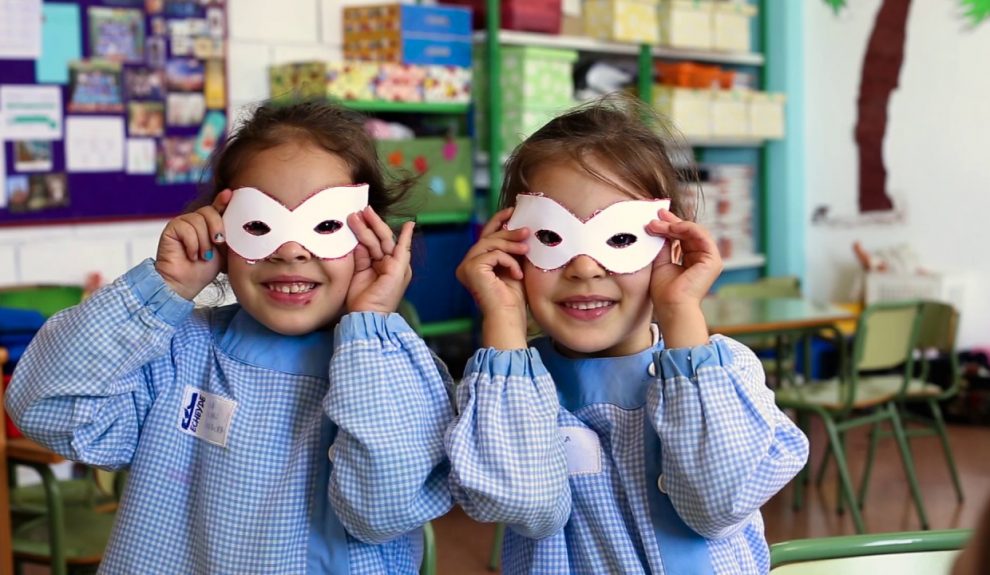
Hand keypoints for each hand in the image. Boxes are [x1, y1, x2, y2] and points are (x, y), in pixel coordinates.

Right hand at [155, 189, 230, 299]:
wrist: (186, 284)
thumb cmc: (205, 270)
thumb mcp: (224, 251)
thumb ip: (229, 235)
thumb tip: (242, 223)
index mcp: (209, 224)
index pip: (217, 207)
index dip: (223, 200)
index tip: (230, 194)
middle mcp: (196, 221)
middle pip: (209, 211)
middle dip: (217, 227)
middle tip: (219, 243)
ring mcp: (183, 223)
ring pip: (198, 220)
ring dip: (204, 242)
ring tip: (204, 256)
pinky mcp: (171, 229)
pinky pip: (186, 229)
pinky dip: (192, 245)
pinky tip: (191, 256)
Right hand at [346, 206, 413, 313]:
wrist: (368, 314)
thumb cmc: (387, 295)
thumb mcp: (398, 271)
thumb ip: (402, 248)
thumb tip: (409, 225)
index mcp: (398, 262)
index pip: (392, 238)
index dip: (384, 225)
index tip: (379, 212)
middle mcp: (386, 261)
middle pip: (378, 238)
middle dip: (370, 224)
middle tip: (362, 210)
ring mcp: (372, 265)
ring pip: (366, 243)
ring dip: (360, 230)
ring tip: (352, 218)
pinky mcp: (359, 269)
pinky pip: (357, 252)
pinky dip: (354, 242)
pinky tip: (351, 231)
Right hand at [455, 208, 529, 348]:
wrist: (509, 316)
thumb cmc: (513, 297)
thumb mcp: (514, 265)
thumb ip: (512, 248)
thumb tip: (519, 225)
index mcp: (475, 263)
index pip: (486, 236)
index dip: (498, 221)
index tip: (513, 211)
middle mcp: (466, 264)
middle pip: (488, 238)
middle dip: (509, 232)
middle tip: (527, 232)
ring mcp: (466, 266)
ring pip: (490, 243)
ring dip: (512, 246)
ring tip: (527, 251)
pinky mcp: (470, 269)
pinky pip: (493, 254)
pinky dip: (508, 261)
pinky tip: (517, 274)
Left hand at [646, 209, 720, 346]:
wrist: (671, 306)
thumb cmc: (664, 291)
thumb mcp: (660, 262)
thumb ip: (663, 245)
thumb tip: (657, 227)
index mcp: (692, 259)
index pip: (682, 237)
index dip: (669, 226)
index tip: (654, 219)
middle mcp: (702, 258)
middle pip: (688, 232)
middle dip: (671, 222)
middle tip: (656, 214)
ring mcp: (709, 258)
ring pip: (693, 231)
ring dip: (674, 225)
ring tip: (657, 223)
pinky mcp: (712, 259)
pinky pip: (700, 235)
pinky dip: (685, 228)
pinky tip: (670, 227)